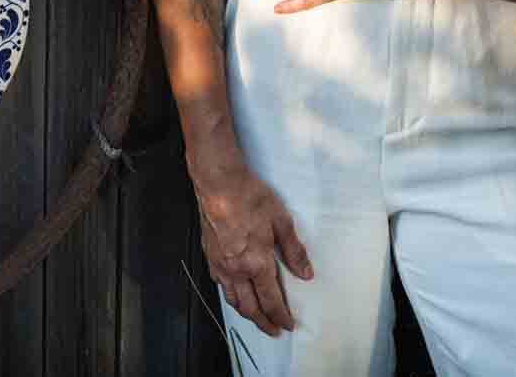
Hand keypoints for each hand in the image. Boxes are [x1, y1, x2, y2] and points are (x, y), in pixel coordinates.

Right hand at [190, 156, 312, 335]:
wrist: (219, 184)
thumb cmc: (250, 198)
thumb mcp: (281, 221)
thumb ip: (294, 250)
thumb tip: (306, 274)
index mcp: (257, 263)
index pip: (271, 300)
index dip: (280, 316)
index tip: (288, 325)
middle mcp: (237, 270)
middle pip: (250, 307)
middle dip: (263, 323)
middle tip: (274, 331)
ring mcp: (221, 265)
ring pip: (232, 300)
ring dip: (246, 314)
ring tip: (256, 318)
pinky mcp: (210, 257)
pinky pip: (220, 285)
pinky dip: (230, 296)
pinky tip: (234, 292)